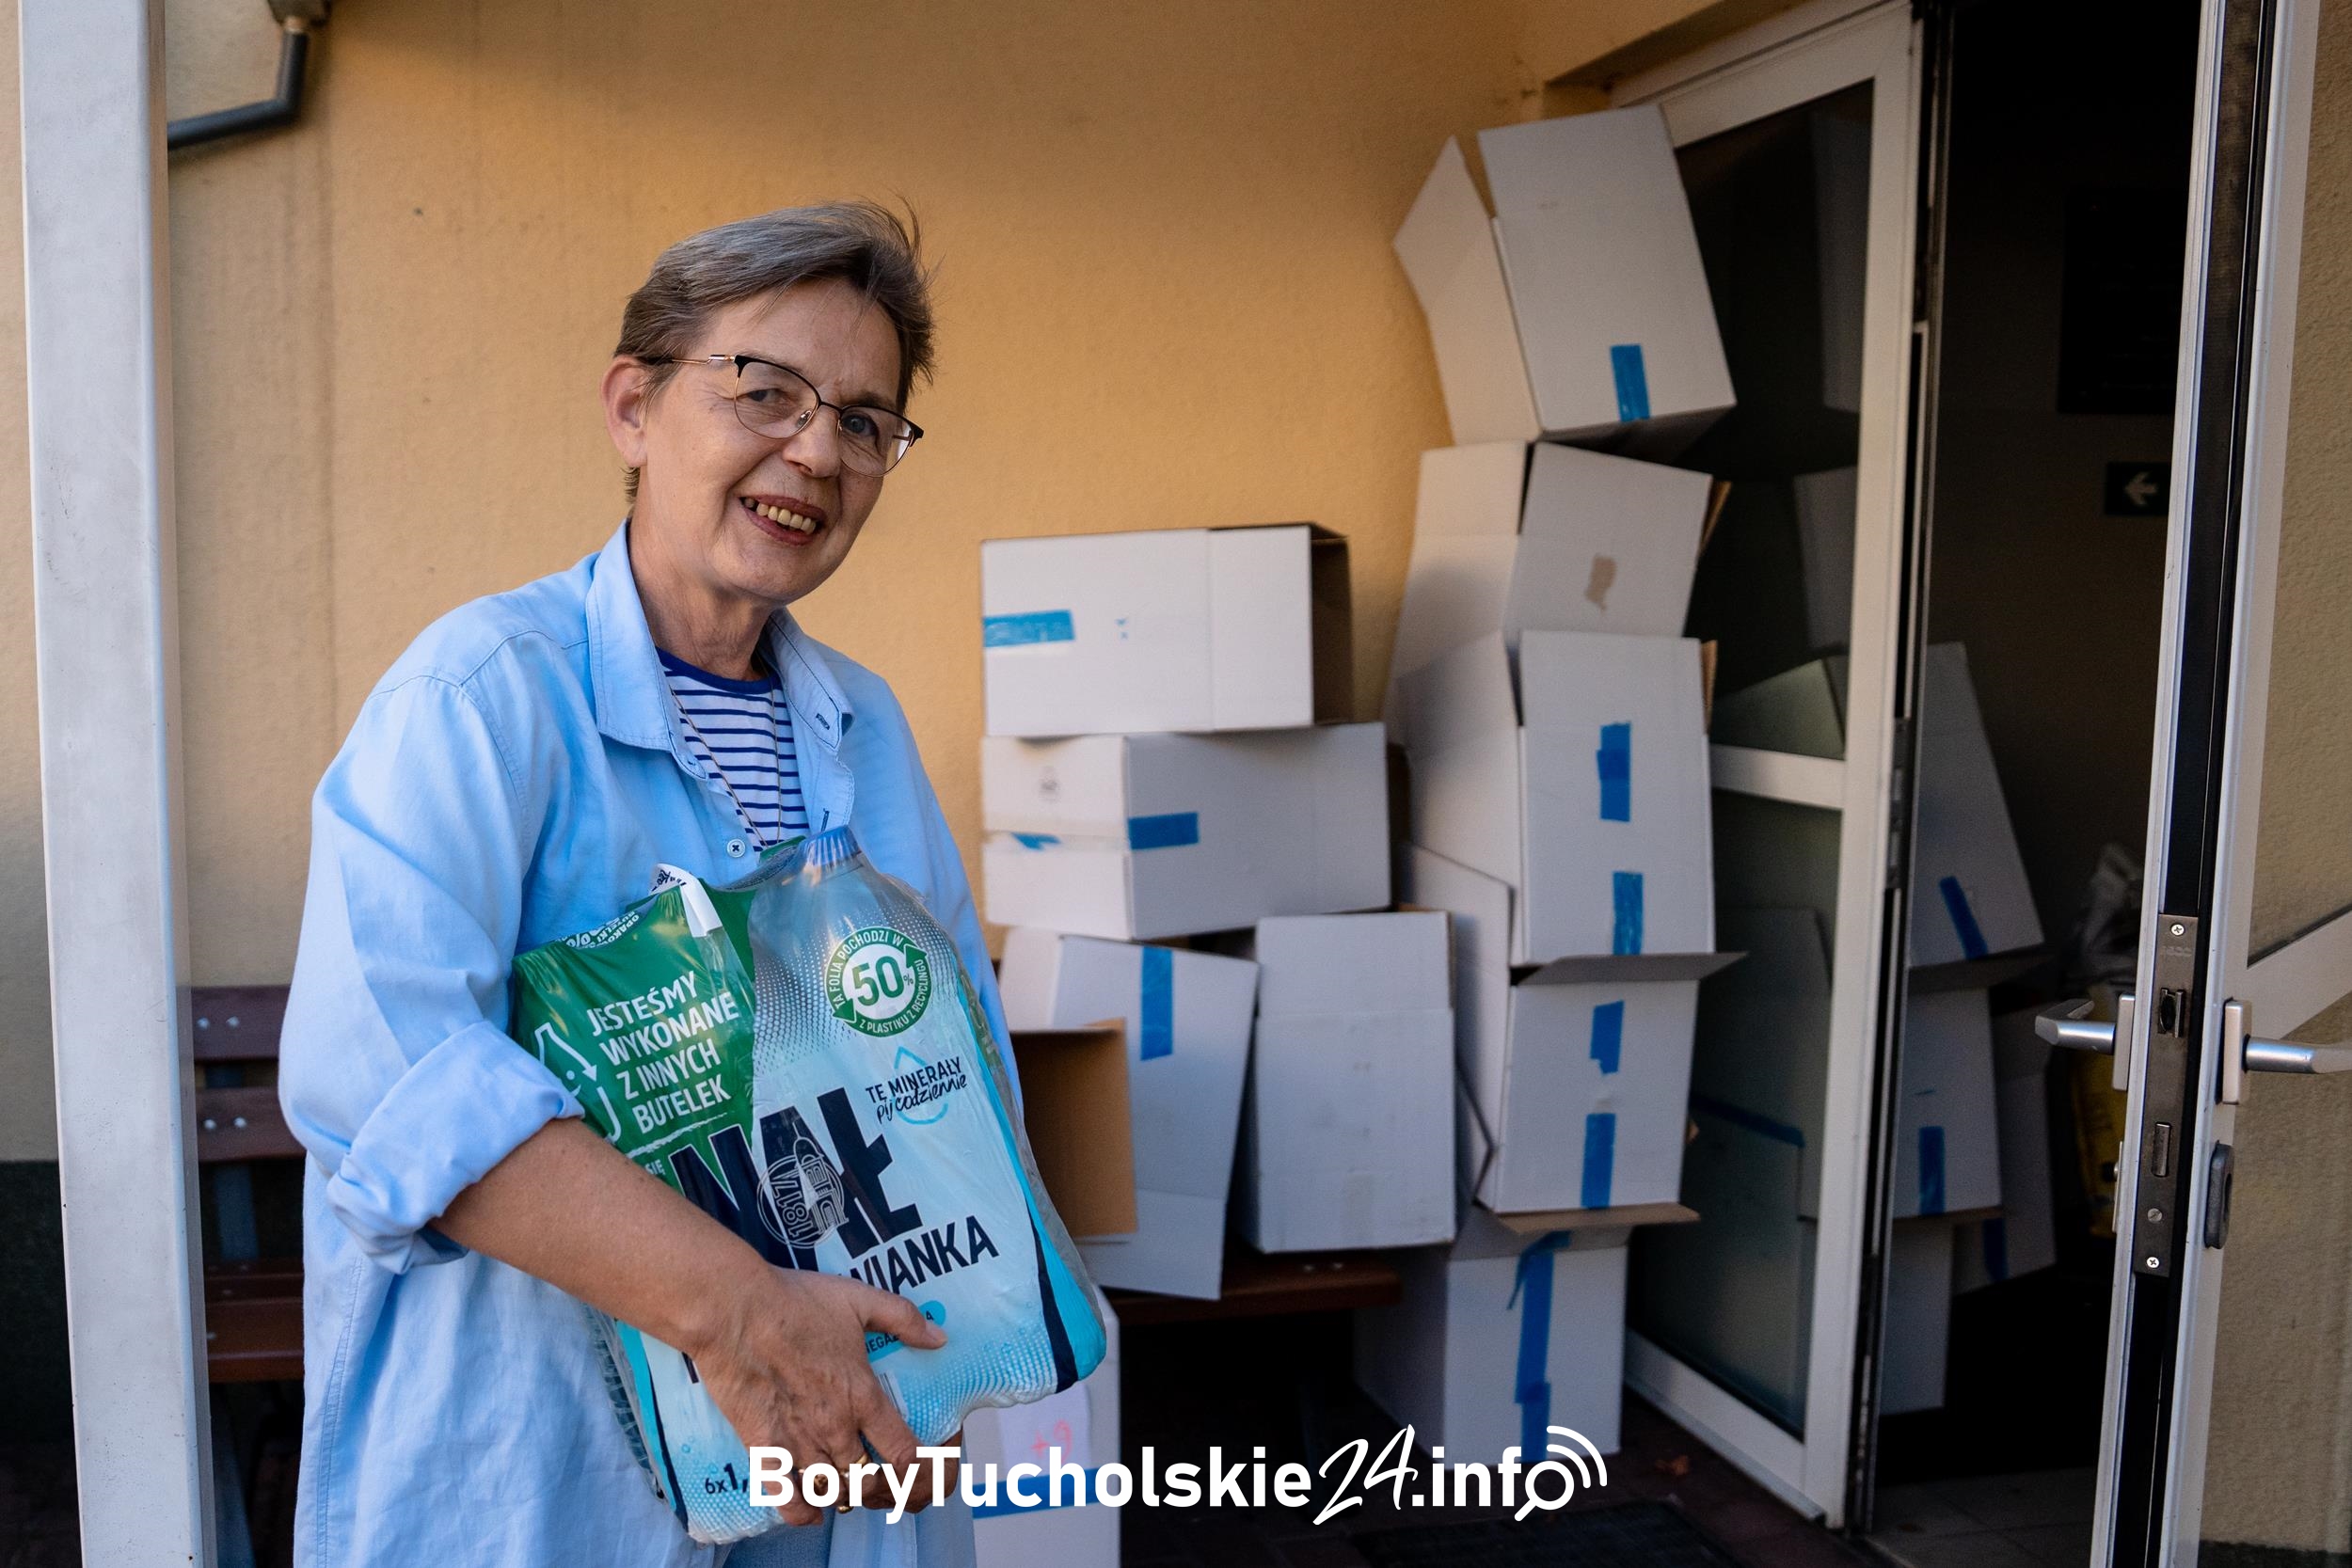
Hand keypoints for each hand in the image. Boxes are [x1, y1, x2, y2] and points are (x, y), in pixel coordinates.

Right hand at [681, 1258, 949, 1526]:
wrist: (734, 1312)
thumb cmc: (796, 1303)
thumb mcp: (859, 1299)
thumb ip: (903, 1319)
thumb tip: (939, 1339)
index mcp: (862, 1396)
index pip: (903, 1451)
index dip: (916, 1468)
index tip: (916, 1466)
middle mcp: (835, 1427)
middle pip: (866, 1479)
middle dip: (875, 1483)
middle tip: (874, 1475)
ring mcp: (798, 1441)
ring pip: (831, 1489)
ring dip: (841, 1492)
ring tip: (844, 1484)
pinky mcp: (762, 1447)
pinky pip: (785, 1498)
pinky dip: (802, 1512)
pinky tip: (811, 1511)